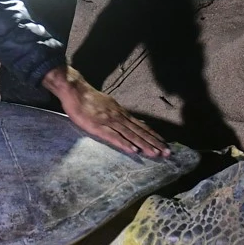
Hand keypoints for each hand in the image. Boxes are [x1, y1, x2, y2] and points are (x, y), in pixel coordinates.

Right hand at [41, 66, 170, 157]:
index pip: (141, 126)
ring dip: (143, 145)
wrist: (75, 90)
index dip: (153, 136)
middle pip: (140, 132)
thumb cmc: (89, 99)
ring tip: (155, 154)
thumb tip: (130, 122)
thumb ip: (119, 115)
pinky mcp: (98, 127)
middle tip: (167, 152)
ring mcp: (109, 122)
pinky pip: (113, 137)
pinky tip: (133, 150)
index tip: (164, 144)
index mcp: (121, 113)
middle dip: (154, 143)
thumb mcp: (109, 105)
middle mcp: (119, 117)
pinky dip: (124, 143)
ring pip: (130, 135)